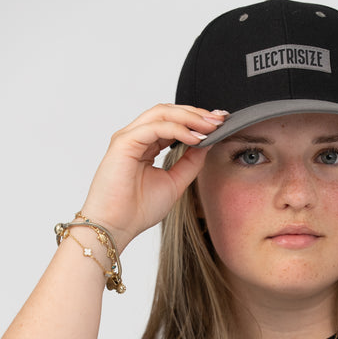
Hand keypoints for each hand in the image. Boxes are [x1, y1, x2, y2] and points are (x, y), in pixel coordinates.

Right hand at [79, 104, 225, 251]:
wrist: (116, 227)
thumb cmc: (138, 210)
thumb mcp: (175, 182)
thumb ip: (190, 162)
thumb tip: (207, 143)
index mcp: (145, 145)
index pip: (172, 122)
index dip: (196, 120)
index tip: (219, 123)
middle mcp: (136, 137)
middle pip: (168, 112)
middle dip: (196, 114)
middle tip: (219, 120)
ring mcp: (128, 138)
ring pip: (161, 114)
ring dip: (189, 117)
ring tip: (210, 127)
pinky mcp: (123, 143)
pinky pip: (155, 127)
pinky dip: (177, 129)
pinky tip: (194, 138)